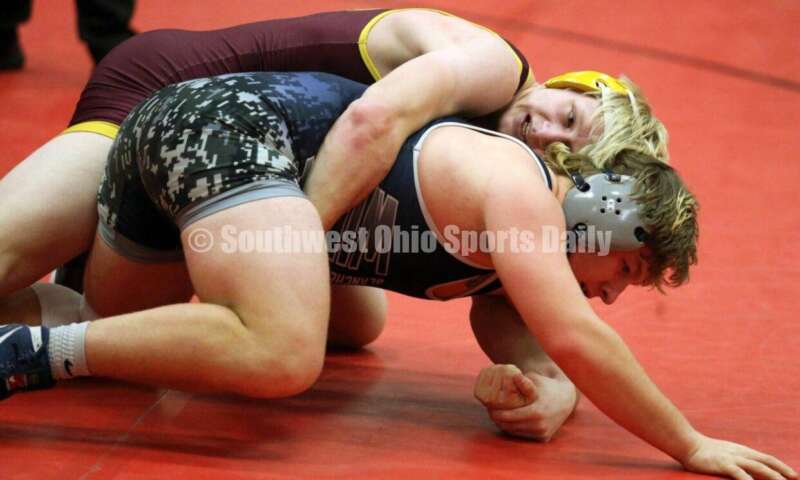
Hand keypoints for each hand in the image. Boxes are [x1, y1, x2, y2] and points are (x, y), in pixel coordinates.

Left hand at [474, 364, 577, 440]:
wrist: (566, 399)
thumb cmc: (546, 386)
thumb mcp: (535, 380)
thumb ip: (524, 380)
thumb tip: (514, 376)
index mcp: (536, 412)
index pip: (508, 417)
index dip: (495, 412)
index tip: (488, 405)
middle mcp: (539, 426)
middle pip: (509, 426)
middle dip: (497, 419)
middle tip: (489, 410)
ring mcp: (542, 433)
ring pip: (515, 432)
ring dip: (503, 425)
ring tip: (495, 414)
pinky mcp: (543, 438)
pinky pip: (522, 435)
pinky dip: (513, 428)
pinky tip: (506, 420)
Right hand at [681, 433, 796, 479]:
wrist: (686, 443)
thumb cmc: (703, 451)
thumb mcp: (724, 453)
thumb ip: (737, 460)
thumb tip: (747, 470)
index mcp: (742, 451)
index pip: (767, 458)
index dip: (782, 466)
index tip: (794, 475)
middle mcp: (741, 453)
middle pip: (767, 462)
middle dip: (783, 471)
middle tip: (797, 479)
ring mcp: (732, 458)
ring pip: (757, 467)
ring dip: (772, 476)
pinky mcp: (723, 464)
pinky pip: (739, 473)